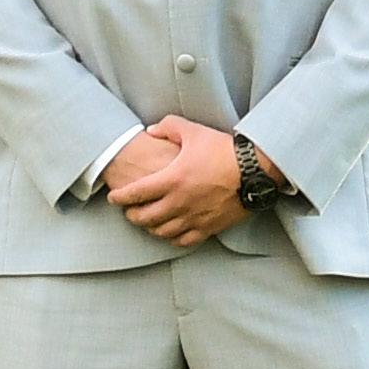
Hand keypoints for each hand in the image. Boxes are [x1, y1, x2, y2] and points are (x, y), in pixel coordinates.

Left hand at [107, 115, 248, 246]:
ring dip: (150, 228)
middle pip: (144, 217)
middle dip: (132, 215)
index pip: (135, 194)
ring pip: (162, 232)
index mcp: (171, 180)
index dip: (119, 197)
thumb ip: (167, 127)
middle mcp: (179, 203)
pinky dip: (172, 238)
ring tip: (148, 221)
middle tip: (128, 211)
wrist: (255, 170)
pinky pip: (184, 241)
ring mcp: (194, 218)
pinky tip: (170, 232)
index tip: (113, 198)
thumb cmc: (224, 150)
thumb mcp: (193, 131)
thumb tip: (150, 131)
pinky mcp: (209, 227)